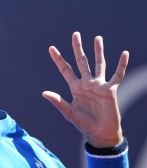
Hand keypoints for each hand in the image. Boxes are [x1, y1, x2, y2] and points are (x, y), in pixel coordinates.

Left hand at [43, 32, 128, 147]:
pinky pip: (117, 75)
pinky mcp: (110, 90)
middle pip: (81, 62)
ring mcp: (99, 85)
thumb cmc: (84, 124)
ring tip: (97, 38)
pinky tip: (124, 54)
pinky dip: (121, 65)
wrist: (99, 133)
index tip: (51, 48)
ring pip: (99, 64)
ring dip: (98, 51)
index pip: (65, 70)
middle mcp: (87, 83)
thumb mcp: (68, 112)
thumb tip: (44, 92)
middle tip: (75, 34)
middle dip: (78, 48)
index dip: (58, 59)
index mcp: (75, 88)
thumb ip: (57, 101)